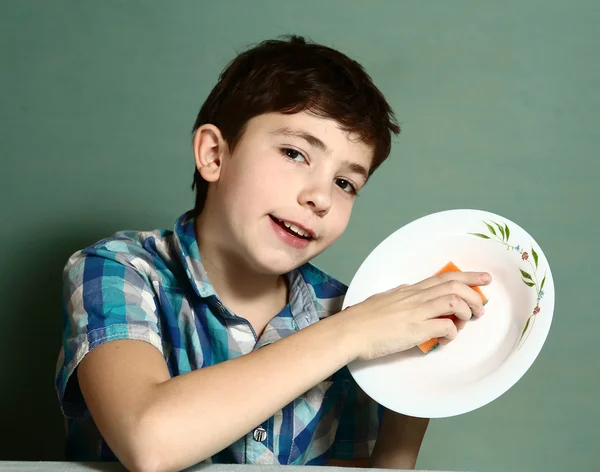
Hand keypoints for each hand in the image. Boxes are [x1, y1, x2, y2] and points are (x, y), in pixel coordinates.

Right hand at [343, 271, 490, 360]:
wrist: (350, 331)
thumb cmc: (361, 320)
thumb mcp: (384, 303)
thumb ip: (401, 302)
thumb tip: (412, 306)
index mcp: (408, 290)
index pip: (442, 278)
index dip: (466, 276)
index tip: (482, 278)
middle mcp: (415, 296)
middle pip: (453, 284)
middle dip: (475, 290)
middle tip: (484, 302)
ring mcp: (416, 311)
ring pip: (454, 299)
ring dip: (468, 309)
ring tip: (469, 320)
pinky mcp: (416, 328)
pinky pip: (446, 326)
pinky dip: (453, 332)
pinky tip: (447, 338)